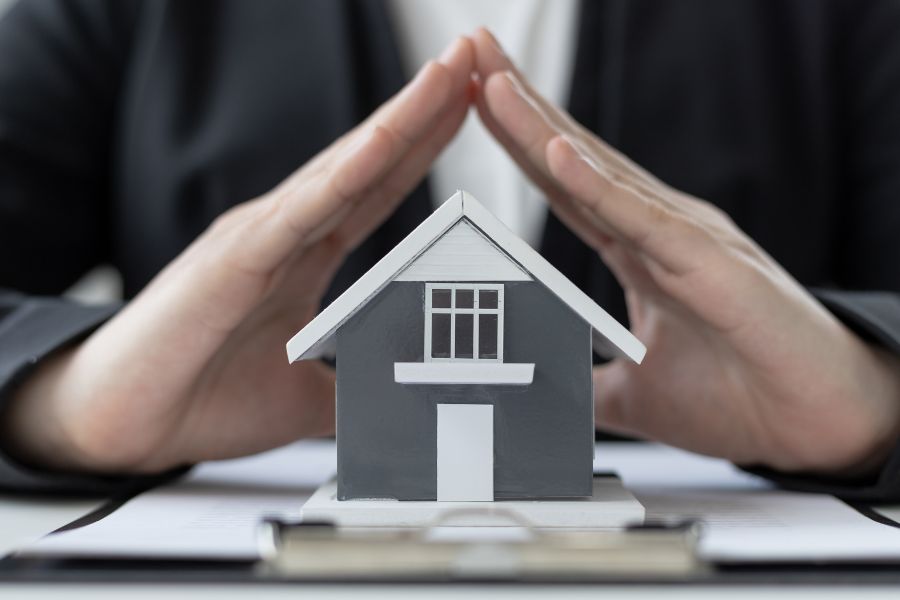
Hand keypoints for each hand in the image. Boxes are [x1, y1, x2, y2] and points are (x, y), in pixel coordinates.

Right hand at [1, 38, 475, 473]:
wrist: (127, 425)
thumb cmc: (205, 398)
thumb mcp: (308, 397)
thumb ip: (357, 387)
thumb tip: (404, 398)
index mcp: (305, 255)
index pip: (378, 190)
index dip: (425, 149)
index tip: (471, 111)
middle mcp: (287, 231)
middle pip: (370, 160)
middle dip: (425, 110)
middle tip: (477, 59)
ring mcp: (262, 236)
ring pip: (343, 168)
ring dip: (400, 120)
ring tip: (449, 73)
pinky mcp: (235, 257)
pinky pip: (301, 210)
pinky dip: (345, 173)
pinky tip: (385, 140)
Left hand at [471, 29, 899, 474]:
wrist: (817, 426)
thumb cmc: (739, 397)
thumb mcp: (635, 392)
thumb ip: (586, 381)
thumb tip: (545, 384)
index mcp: (641, 250)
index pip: (566, 186)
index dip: (519, 143)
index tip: (473, 100)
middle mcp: (661, 229)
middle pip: (575, 160)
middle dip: (519, 107)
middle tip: (472, 52)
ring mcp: (685, 240)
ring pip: (601, 176)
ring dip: (542, 129)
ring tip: (492, 81)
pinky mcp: (711, 265)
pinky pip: (643, 220)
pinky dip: (598, 187)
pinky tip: (556, 153)